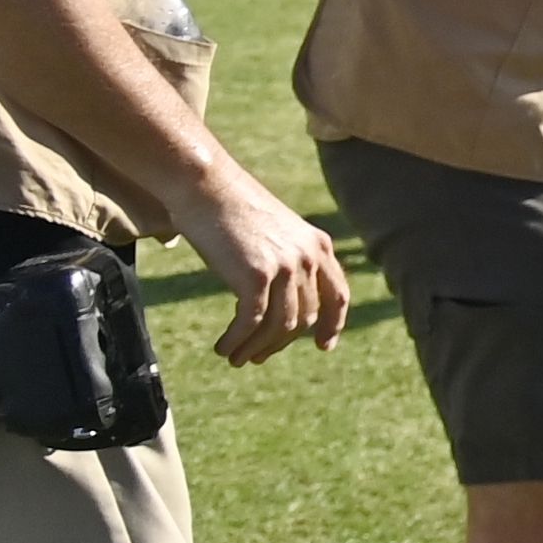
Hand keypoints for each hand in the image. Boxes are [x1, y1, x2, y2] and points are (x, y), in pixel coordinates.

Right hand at [170, 164, 346, 365]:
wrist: (205, 185)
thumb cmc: (229, 208)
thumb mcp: (271, 234)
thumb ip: (284, 262)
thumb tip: (278, 301)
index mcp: (318, 245)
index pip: (337, 294)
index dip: (332, 324)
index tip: (323, 346)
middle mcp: (309, 256)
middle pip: (305, 317)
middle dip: (280, 342)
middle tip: (256, 356)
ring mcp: (286, 266)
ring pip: (280, 325)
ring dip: (257, 347)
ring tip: (236, 357)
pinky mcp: (257, 275)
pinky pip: (252, 322)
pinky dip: (238, 340)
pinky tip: (223, 348)